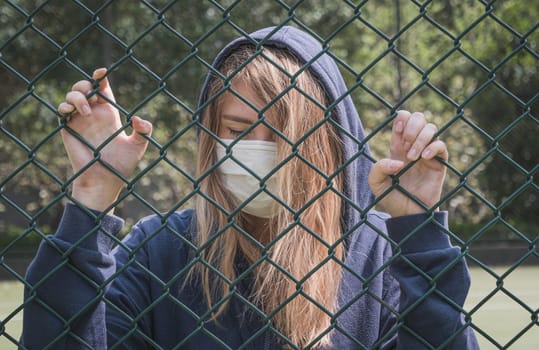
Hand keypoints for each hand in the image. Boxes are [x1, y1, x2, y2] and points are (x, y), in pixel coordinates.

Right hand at [58, 68, 151, 211]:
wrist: (105, 181)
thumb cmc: (121, 165)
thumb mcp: (138, 146)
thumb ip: (144, 131)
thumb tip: (138, 119)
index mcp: (109, 114)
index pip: (103, 89)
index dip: (100, 77)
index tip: (102, 71)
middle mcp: (93, 114)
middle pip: (84, 87)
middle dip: (86, 83)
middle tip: (92, 93)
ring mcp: (79, 120)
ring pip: (72, 95)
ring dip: (77, 96)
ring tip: (86, 110)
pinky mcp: (69, 129)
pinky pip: (61, 110)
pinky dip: (65, 106)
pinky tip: (72, 111)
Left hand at [368, 111, 447, 216]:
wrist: (408, 215)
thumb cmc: (391, 198)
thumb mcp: (376, 183)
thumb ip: (378, 168)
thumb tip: (399, 161)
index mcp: (397, 146)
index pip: (403, 118)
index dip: (401, 119)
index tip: (398, 133)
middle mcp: (413, 146)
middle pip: (418, 117)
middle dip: (411, 126)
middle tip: (404, 146)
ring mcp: (427, 153)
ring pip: (431, 128)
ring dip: (420, 138)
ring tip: (412, 158)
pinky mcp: (439, 163)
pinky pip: (442, 145)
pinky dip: (433, 147)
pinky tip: (424, 157)